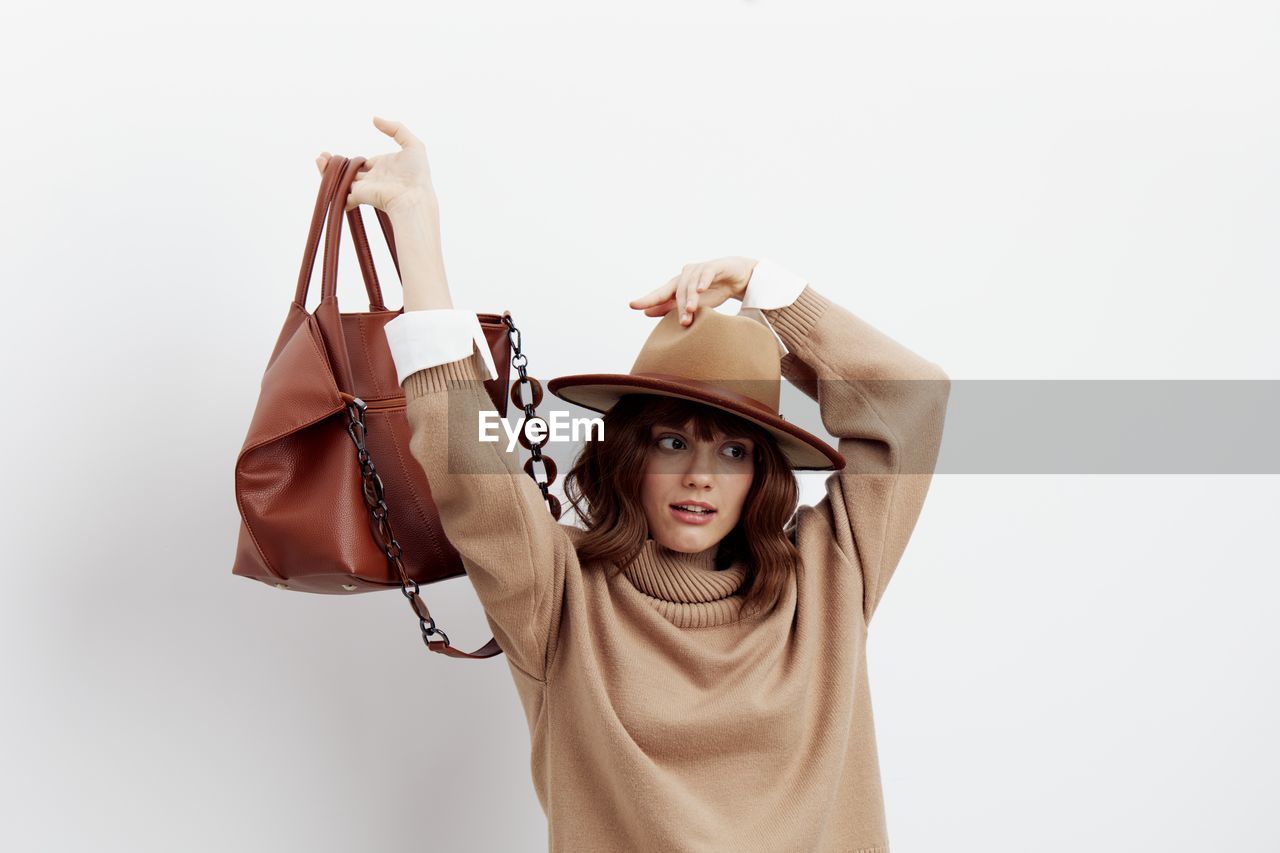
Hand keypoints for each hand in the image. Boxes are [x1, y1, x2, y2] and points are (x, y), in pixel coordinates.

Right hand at [315, 116, 436, 214]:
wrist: (413, 197)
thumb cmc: (417, 174)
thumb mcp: (413, 145)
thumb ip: (396, 128)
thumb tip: (374, 119)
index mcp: (383, 167)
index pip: (363, 163)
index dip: (351, 160)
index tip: (341, 154)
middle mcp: (372, 178)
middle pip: (349, 172)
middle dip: (334, 164)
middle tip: (323, 155)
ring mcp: (365, 187)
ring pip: (341, 180)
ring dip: (327, 170)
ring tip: (319, 159)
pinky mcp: (358, 195)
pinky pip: (340, 192)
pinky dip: (329, 183)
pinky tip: (322, 168)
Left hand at [628, 256, 757, 326]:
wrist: (737, 278)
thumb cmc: (712, 292)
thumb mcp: (693, 304)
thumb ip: (671, 307)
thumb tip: (647, 313)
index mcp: (678, 285)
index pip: (660, 293)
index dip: (647, 299)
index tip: (632, 305)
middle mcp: (685, 275)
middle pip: (677, 292)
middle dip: (679, 308)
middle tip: (683, 323)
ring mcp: (699, 269)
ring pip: (690, 284)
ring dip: (691, 298)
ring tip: (691, 310)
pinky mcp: (714, 266)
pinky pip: (706, 273)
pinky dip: (703, 281)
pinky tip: (700, 289)